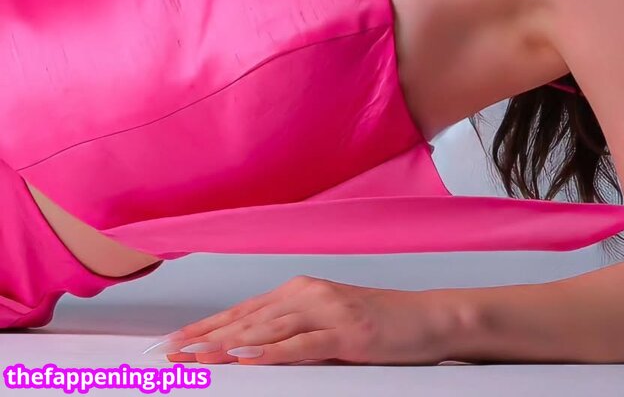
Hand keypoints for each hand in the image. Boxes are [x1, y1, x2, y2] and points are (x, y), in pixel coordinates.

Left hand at [159, 275, 458, 365]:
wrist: (430, 318)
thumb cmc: (383, 325)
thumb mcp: (330, 326)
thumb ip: (294, 333)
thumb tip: (249, 351)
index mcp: (303, 291)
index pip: (243, 311)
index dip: (206, 327)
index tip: (172, 343)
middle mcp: (311, 294)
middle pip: (247, 319)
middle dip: (204, 337)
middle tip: (167, 353)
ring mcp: (330, 311)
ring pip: (268, 329)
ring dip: (227, 344)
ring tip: (195, 356)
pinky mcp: (349, 332)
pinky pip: (304, 344)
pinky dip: (273, 352)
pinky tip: (248, 358)